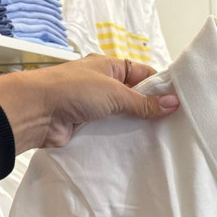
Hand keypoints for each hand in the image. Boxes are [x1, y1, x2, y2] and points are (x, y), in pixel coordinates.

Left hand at [0, 53, 179, 154]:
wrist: (36, 113)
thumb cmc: (71, 90)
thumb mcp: (114, 92)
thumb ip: (144, 102)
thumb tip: (172, 104)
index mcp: (109, 67)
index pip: (142, 74)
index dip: (160, 86)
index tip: (179, 101)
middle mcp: (103, 86)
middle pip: (135, 98)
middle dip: (152, 110)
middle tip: (176, 125)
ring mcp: (96, 108)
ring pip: (125, 118)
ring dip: (138, 127)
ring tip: (163, 140)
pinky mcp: (90, 129)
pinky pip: (113, 134)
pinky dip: (125, 140)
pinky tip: (141, 150)